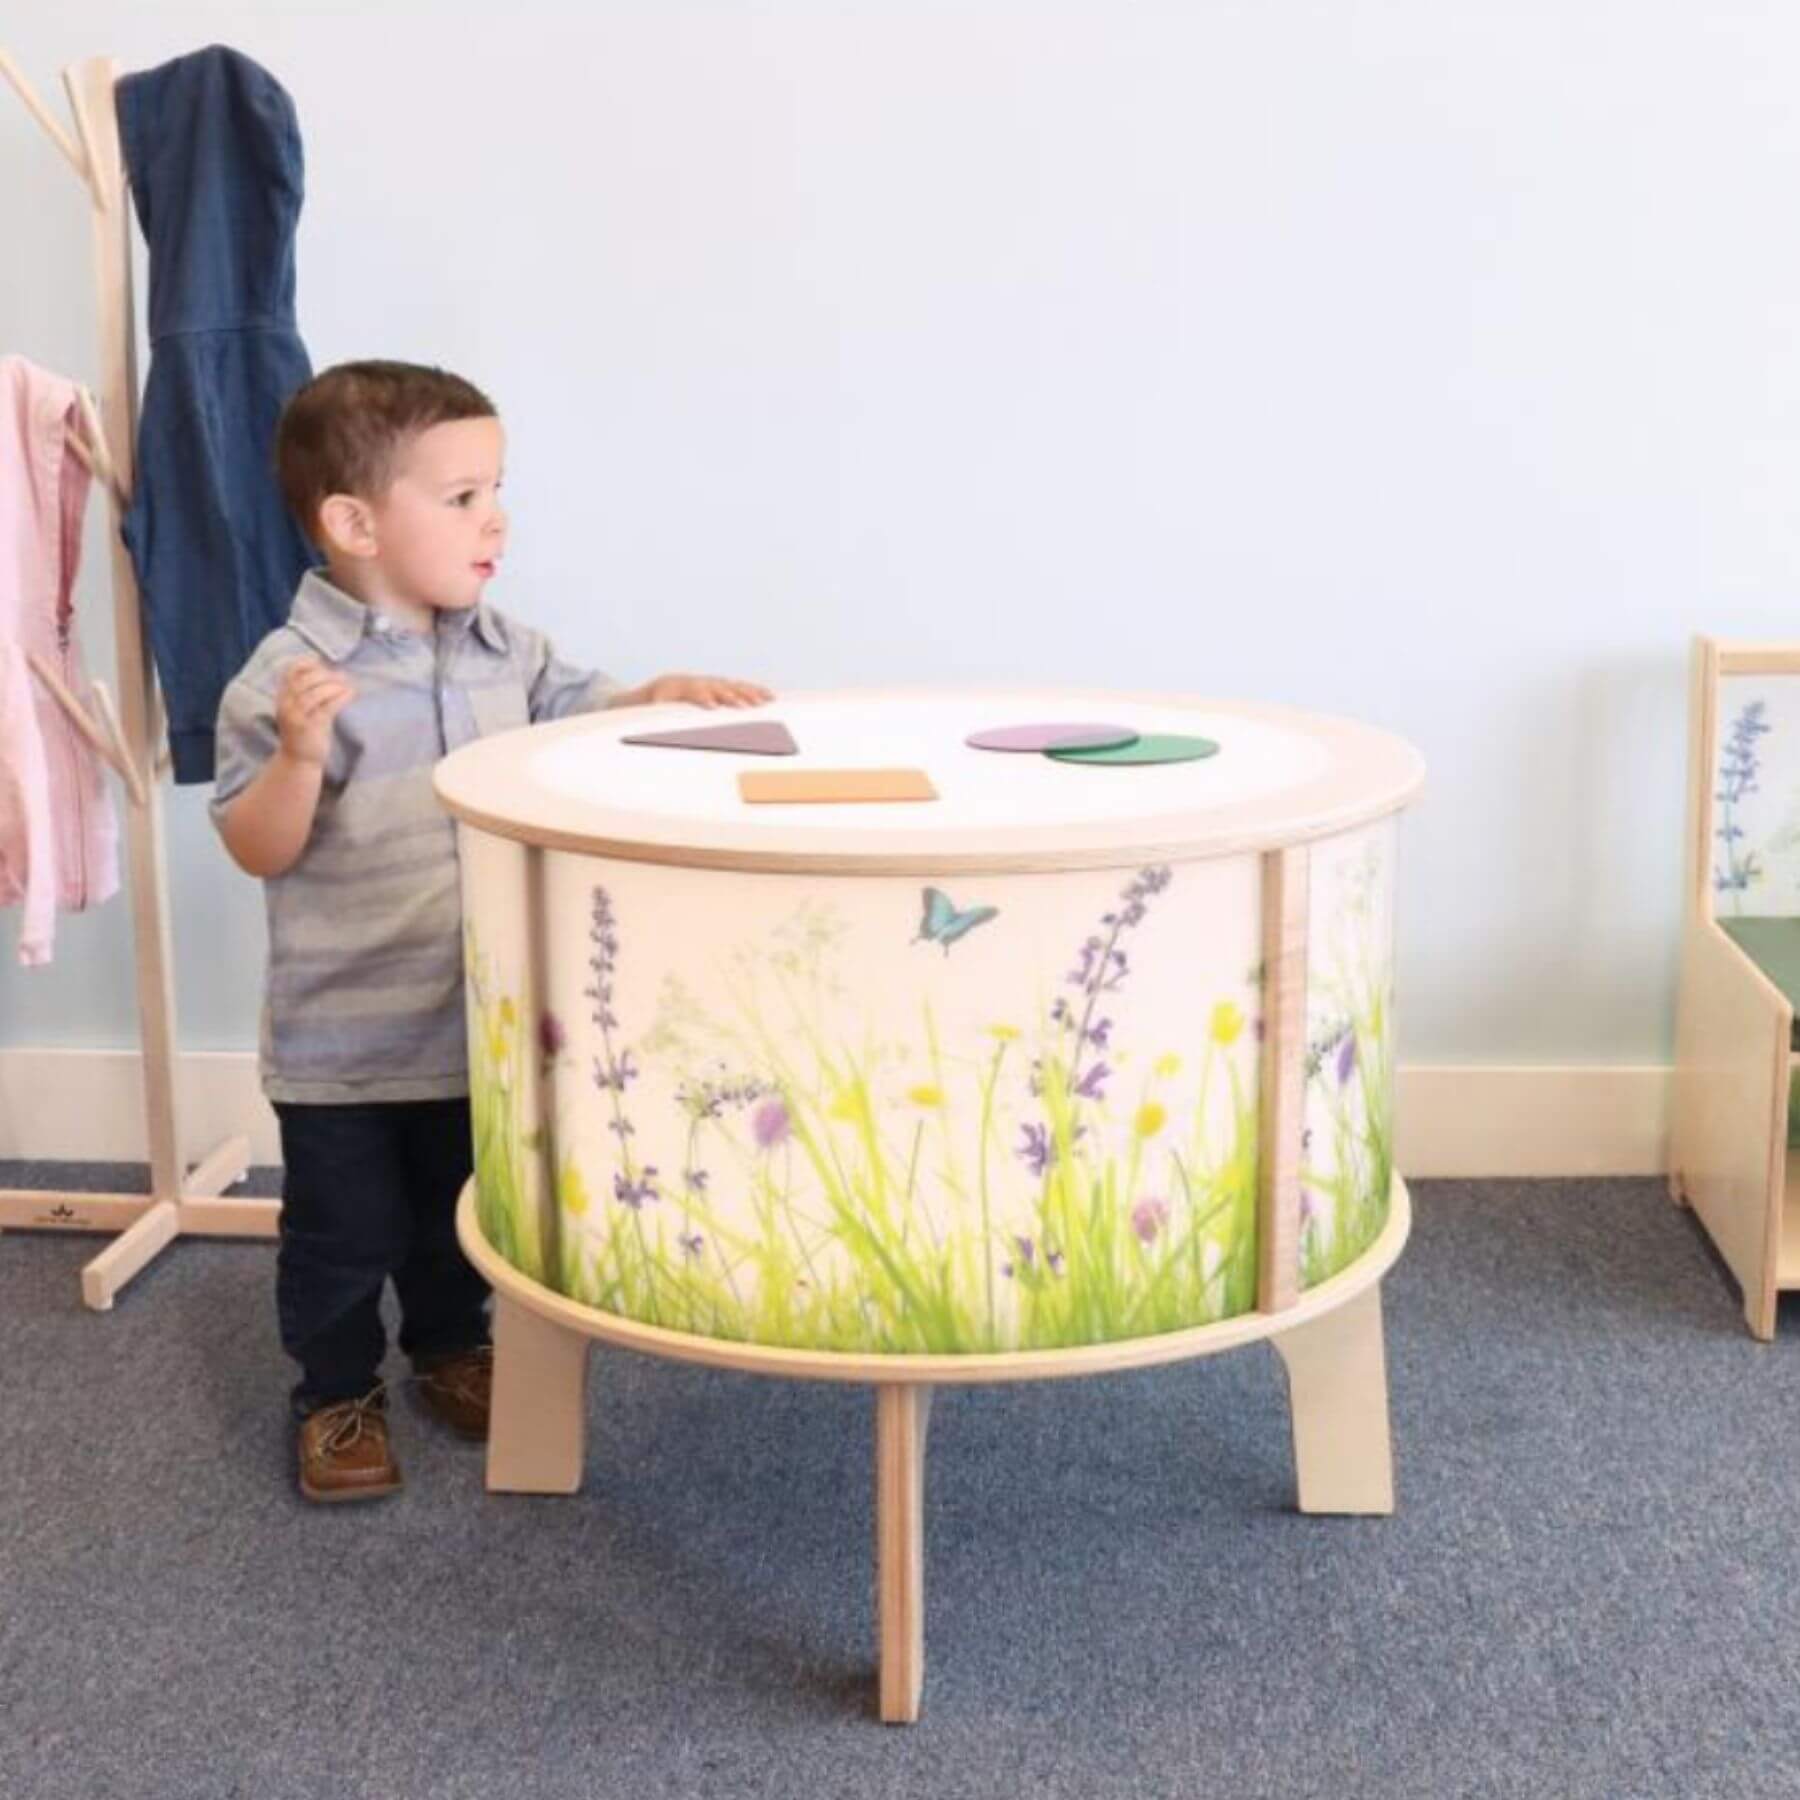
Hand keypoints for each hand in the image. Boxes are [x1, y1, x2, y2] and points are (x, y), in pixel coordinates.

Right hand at [275, 657, 354, 766]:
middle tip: (343, 677)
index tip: (323, 663)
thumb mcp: (303, 709)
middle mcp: (286, 705)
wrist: (299, 760)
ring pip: (315, 693)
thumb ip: (310, 692)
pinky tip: (351, 694)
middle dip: (326, 675)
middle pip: (305, 680)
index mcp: (283, 698)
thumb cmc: (306, 733)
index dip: (306, 663)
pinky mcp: (309, 727)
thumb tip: (335, 673)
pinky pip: (327, 707)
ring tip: (348, 686)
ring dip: (335, 685)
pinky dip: (341, 697)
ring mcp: (296, 716)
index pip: (289, 672)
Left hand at [641, 672, 773, 709]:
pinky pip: (744, 688)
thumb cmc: (663, 700)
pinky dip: (757, 692)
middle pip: (722, 688)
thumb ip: (657, 715)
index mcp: (689, 688)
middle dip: (734, 697)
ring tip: (766, 701)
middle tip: (745, 706)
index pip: (699, 693)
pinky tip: (771, 697)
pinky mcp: (726, 686)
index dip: (706, 699)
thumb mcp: (657, 707)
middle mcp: (706, 683)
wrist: (670, 684)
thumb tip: (649, 725)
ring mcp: (717, 683)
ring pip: (737, 687)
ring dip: (751, 694)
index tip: (713, 707)